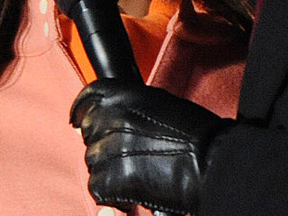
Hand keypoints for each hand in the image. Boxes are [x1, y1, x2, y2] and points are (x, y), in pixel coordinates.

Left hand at [70, 80, 230, 215]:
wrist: (209, 160)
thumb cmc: (194, 132)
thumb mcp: (158, 102)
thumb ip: (127, 107)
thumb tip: (103, 117)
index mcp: (120, 95)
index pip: (87, 99)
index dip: (81, 112)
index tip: (77, 122)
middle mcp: (109, 117)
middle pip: (88, 132)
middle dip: (102, 144)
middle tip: (125, 155)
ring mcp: (108, 147)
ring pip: (92, 161)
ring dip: (109, 169)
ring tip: (136, 172)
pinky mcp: (112, 177)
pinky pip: (97, 187)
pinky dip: (112, 192)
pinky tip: (132, 190)